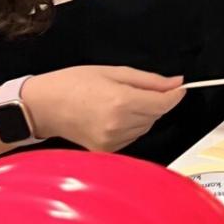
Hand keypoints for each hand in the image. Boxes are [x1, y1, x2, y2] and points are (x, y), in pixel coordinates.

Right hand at [23, 65, 185, 152]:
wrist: (43, 105)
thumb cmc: (74, 83)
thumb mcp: (114, 72)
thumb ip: (149, 80)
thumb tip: (177, 83)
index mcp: (121, 103)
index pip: (163, 104)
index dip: (175, 95)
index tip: (180, 87)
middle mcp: (118, 125)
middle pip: (156, 115)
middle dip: (155, 102)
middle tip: (138, 89)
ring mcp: (112, 141)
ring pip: (146, 127)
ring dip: (143, 115)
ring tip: (120, 102)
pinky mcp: (105, 151)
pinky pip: (132, 137)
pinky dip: (131, 126)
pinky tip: (113, 115)